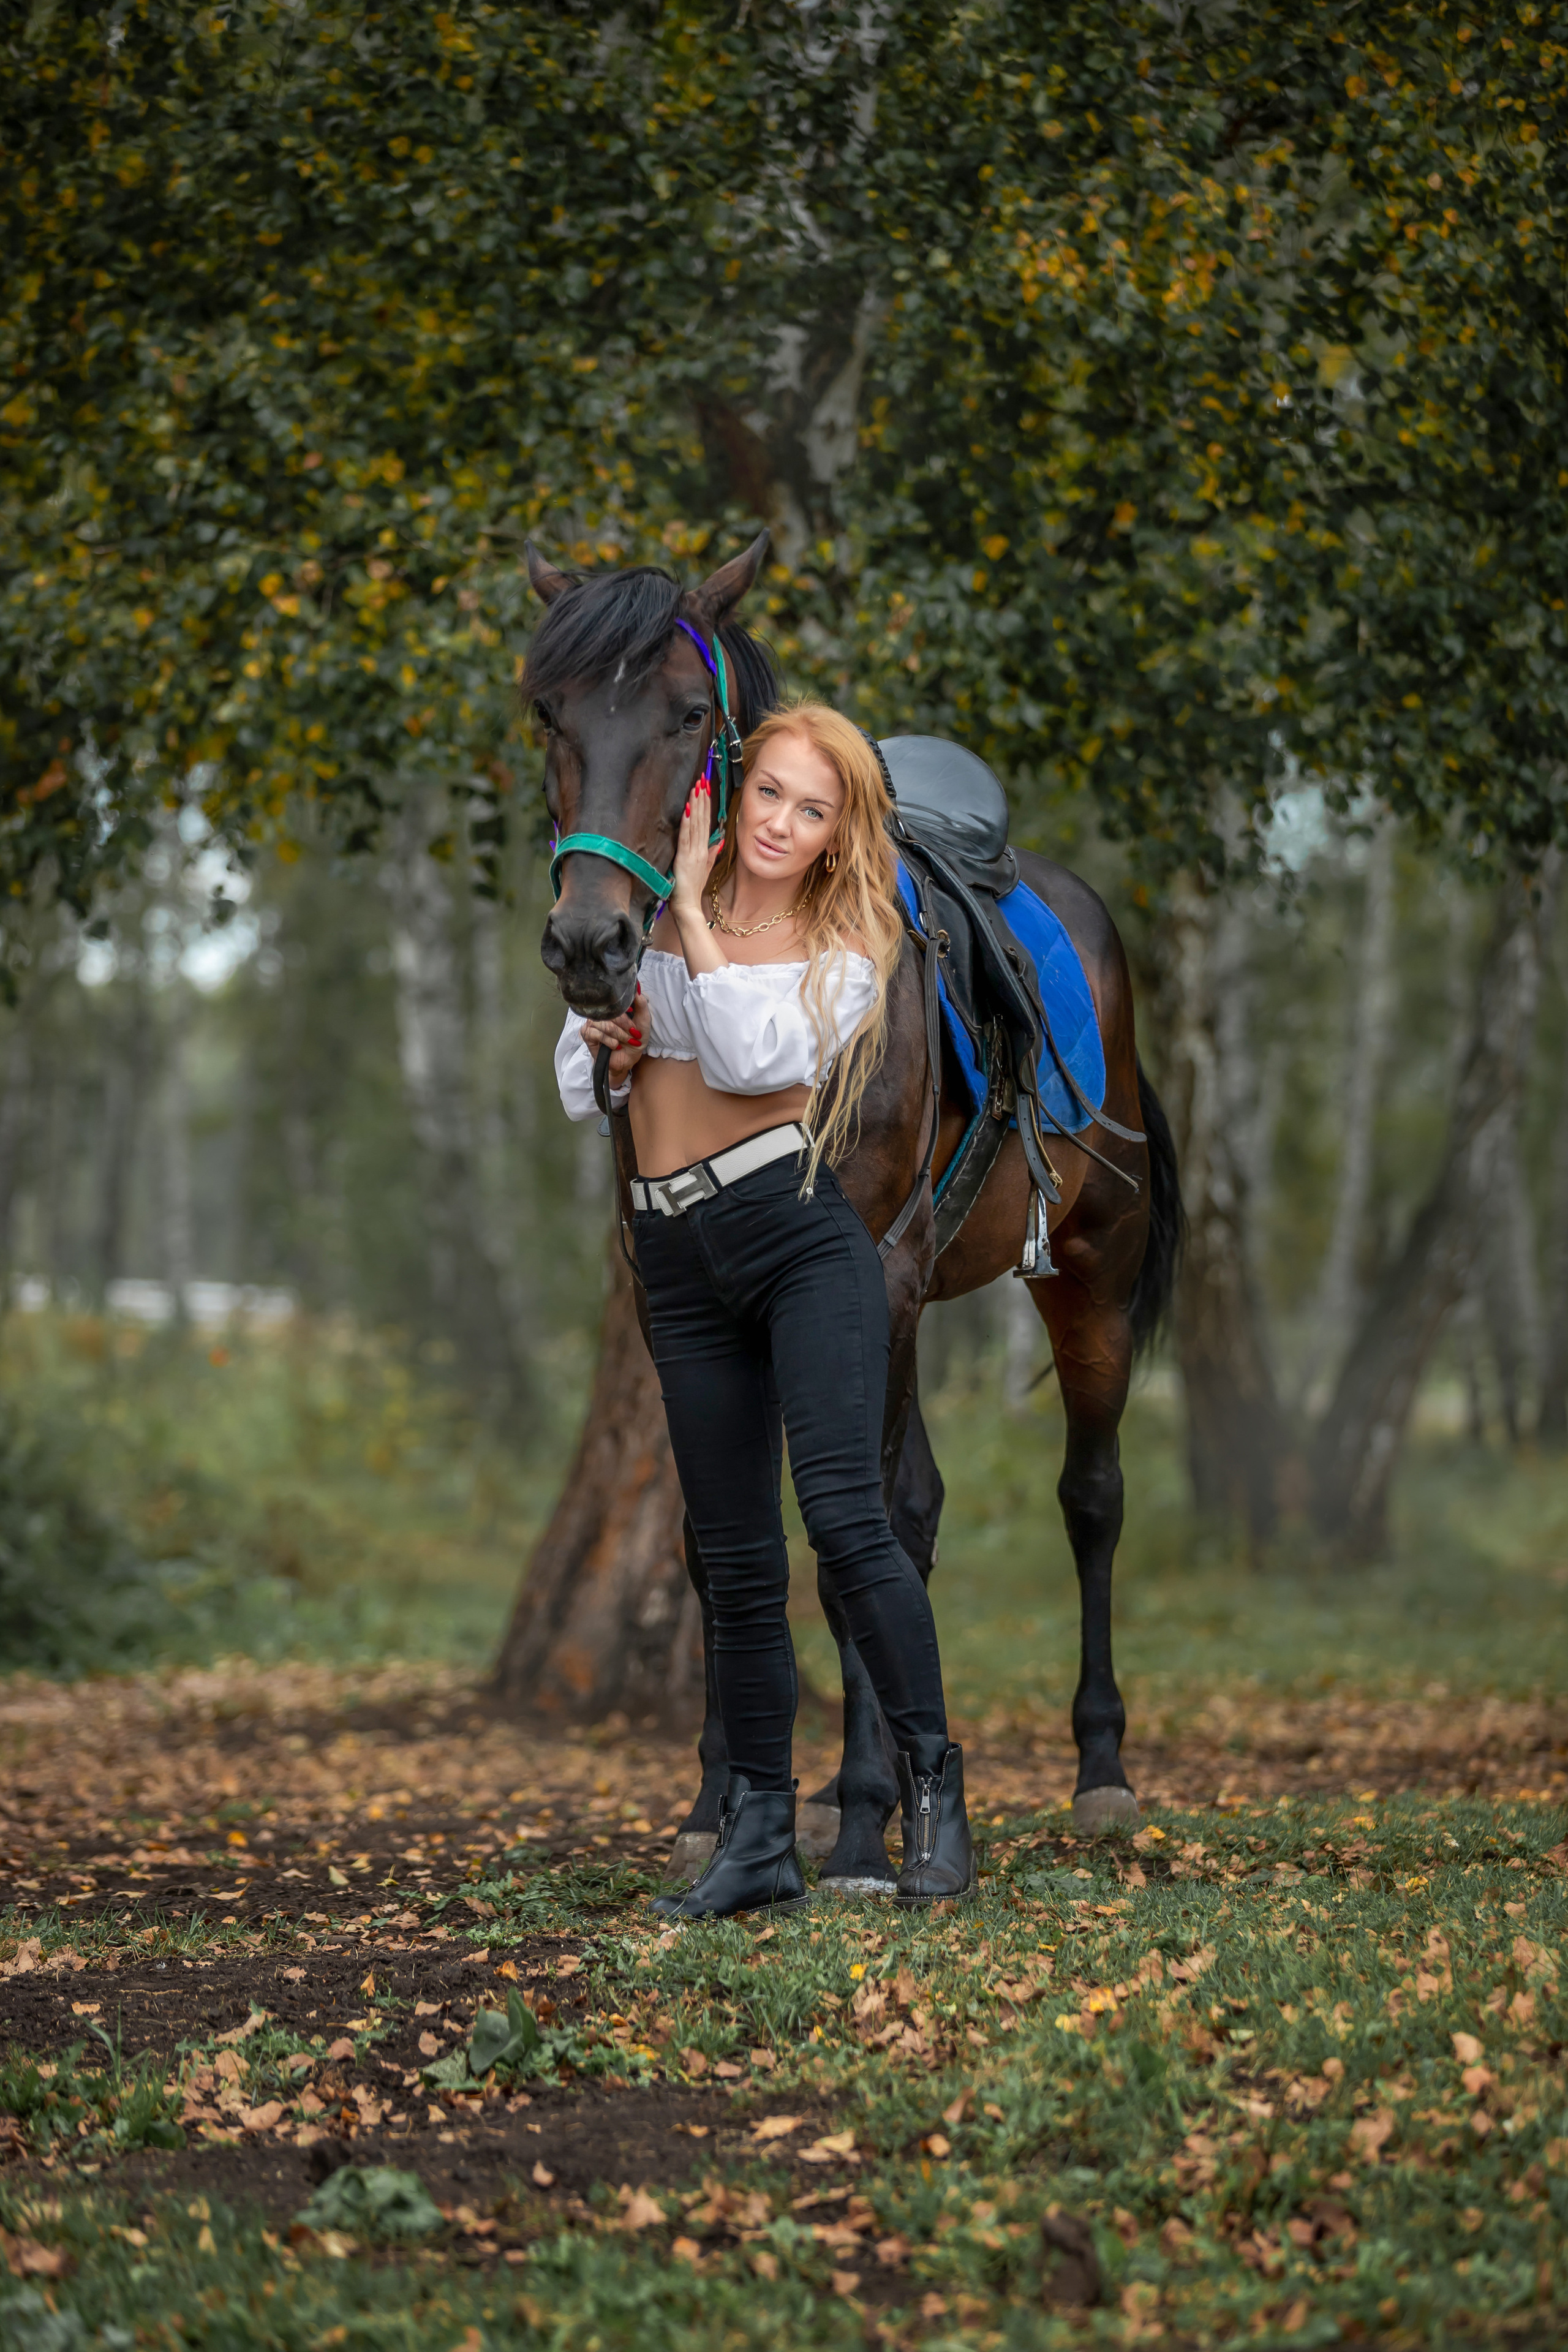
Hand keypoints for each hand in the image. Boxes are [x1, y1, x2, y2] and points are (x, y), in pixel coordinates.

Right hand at [579, 988, 649, 1088]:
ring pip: (605, 1025)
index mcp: (612, 1007)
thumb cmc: (634, 1040)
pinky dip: (609, 1041)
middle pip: (611, 1013)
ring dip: (620, 1036)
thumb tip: (637, 988)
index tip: (635, 1020)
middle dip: (626, 1026)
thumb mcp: (643, 1022)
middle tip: (634, 1035)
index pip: (616, 1001)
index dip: (627, 1012)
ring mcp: (592, 1022)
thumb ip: (641, 1004)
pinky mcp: (586, 1034)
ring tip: (626, 1042)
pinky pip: (597, 1034)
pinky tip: (615, 1046)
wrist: (627, 1060)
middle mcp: (600, 1012)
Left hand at [670, 777, 721, 918]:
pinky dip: (686, 823)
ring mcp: (693, 853)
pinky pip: (686, 837)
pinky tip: (686, 810)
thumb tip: (718, 841)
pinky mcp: (684, 858)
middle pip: (702, 819)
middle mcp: (700, 848)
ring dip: (695, 805)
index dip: (706, 805)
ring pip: (695, 825)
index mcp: (704, 850)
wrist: (688, 904)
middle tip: (702, 780)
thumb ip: (712, 853)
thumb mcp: (705, 868)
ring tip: (696, 788)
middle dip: (702, 798)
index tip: (706, 788)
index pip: (706, 822)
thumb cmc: (693, 888)